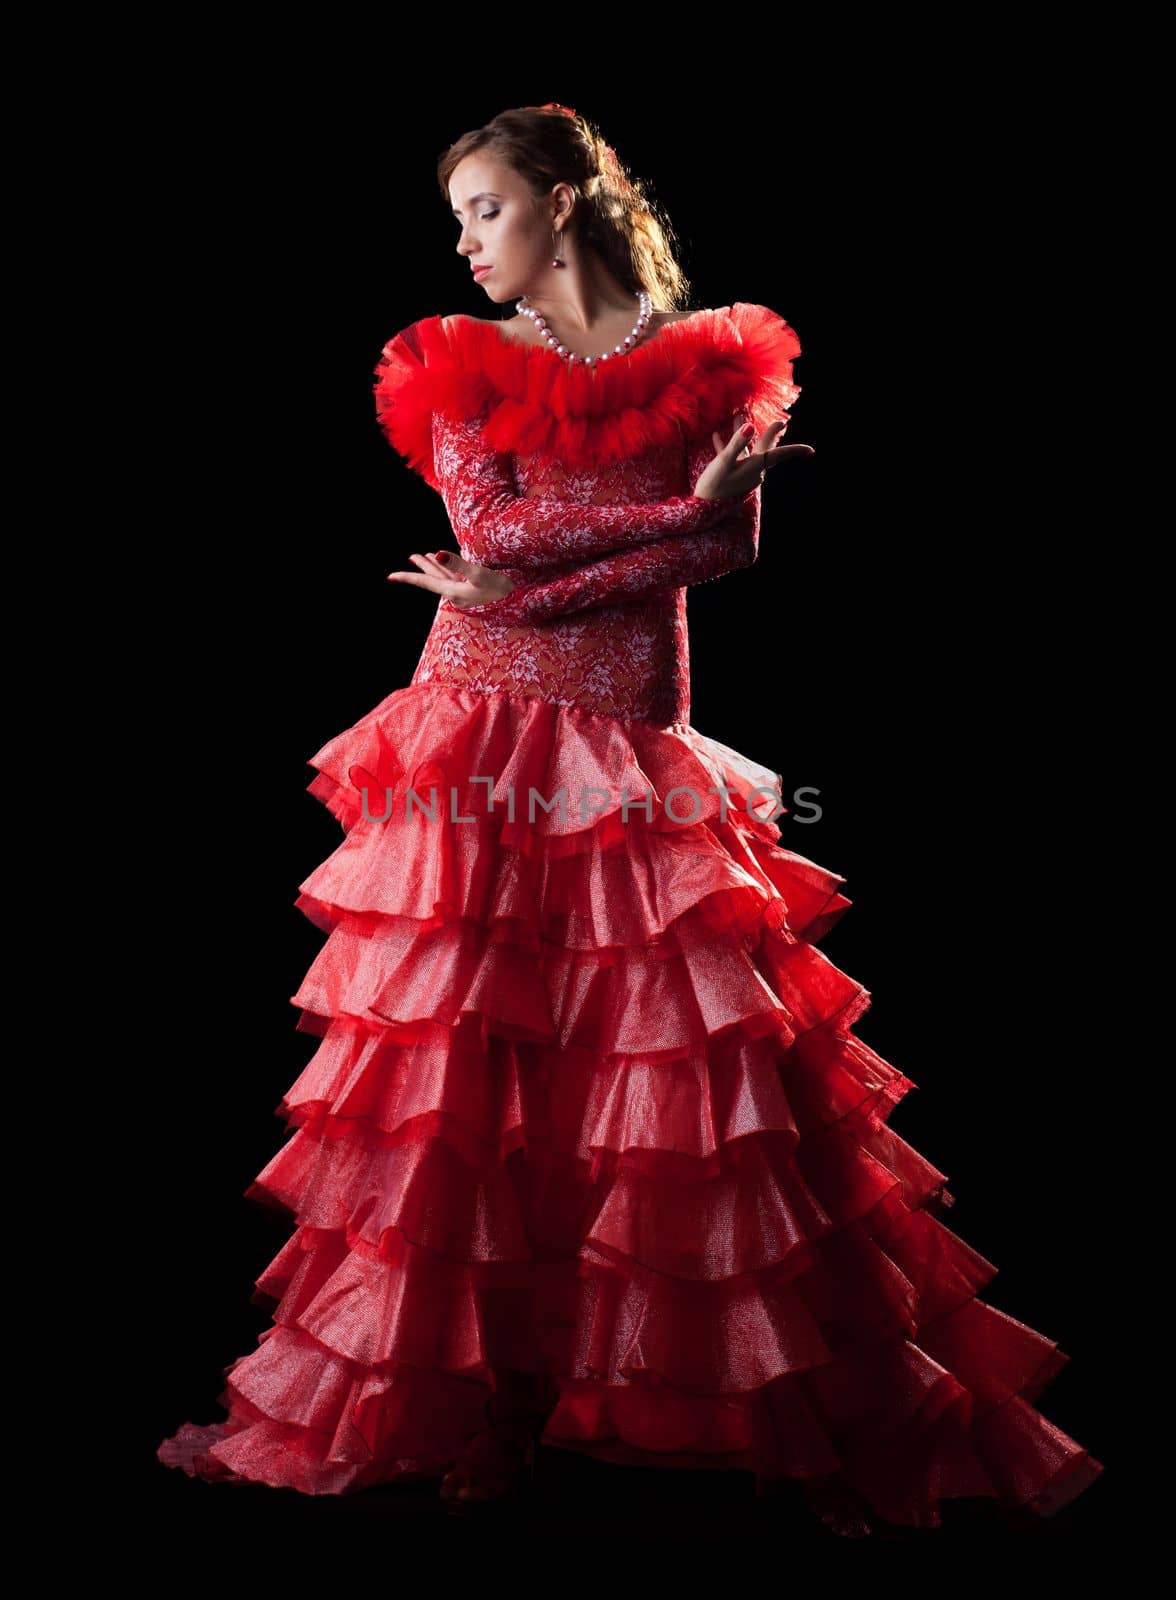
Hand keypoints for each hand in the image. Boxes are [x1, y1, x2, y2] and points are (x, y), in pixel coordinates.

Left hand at [386, 549, 516, 606]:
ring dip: (436, 567)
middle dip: (423, 567)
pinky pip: (459, 581)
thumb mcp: (479, 575)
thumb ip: (457, 564)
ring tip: (427, 556)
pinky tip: (453, 568)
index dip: (408, 577)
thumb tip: (436, 553)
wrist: (524, 608)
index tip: (390, 577)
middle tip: (411, 556)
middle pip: (435, 578)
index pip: (425, 582)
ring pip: (447, 578)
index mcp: (454, 592)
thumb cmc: (504, 592)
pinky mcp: (478, 593)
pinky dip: (452, 572)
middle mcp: (457, 595)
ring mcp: (468, 595)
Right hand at [694, 414, 814, 500]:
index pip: (779, 455)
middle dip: (769, 434)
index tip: (811, 450)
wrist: (702, 510)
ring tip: (738, 416)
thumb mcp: (724, 462)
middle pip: (765, 449)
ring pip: (747, 450)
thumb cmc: (714, 486)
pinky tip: (716, 436)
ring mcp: (743, 474)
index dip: (795, 450)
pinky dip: (727, 446)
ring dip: (743, 434)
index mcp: (755, 467)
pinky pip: (733, 457)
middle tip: (781, 423)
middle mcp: (753, 471)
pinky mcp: (732, 477)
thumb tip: (750, 425)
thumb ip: (737, 442)